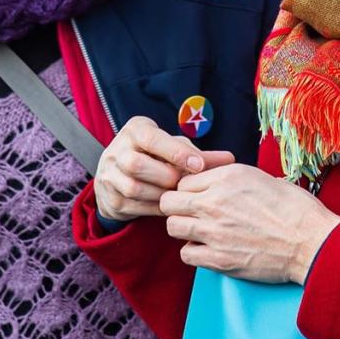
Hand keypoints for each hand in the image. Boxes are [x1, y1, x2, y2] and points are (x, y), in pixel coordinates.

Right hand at [95, 116, 234, 221]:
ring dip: (161, 194)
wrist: (119, 173)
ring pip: (135, 188)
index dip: (176, 152)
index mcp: (135, 130)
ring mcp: (109, 175)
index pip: (152, 139)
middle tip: (186, 184)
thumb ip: (198, 154)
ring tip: (179, 195)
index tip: (198, 166)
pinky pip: (133, 206)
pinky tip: (168, 206)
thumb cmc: (156, 155)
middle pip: (138, 165)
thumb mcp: (173, 147)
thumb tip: (230, 159)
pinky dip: (154, 208)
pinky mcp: (109, 197)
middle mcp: (117, 150)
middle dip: (167, 176)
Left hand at [160, 163, 339, 284]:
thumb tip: (211, 179)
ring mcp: (214, 231)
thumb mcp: (259, 176)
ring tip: (198, 229)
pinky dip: (193, 251)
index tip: (194, 195)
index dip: (187, 188)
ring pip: (173, 226)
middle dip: (175, 206)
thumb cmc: (292, 207)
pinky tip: (208, 248)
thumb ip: (228, 177)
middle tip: (188, 212)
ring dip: (183, 227)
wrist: (310, 241)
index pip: (183, 180)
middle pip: (168, 202)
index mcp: (226, 177)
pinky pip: (186, 253)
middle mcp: (214, 202)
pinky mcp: (219, 259)